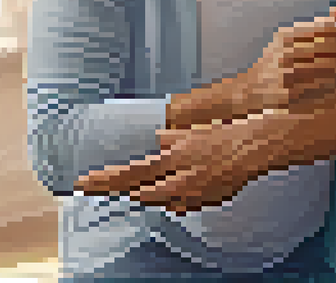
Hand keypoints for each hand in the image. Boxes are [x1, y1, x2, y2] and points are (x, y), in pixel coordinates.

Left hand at [80, 114, 278, 213]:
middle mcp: (178, 181)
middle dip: (126, 188)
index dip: (103, 181)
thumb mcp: (190, 130)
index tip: (82, 184)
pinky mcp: (205, 202)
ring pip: (161, 200)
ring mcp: (192, 195)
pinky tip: (184, 187)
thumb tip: (159, 138)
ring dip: (153, 192)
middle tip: (106, 185)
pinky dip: (179, 197)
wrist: (254, 148)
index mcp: (170, 160)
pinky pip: (184, 204)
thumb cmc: (224, 135)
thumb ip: (172, 138)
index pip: (128, 174)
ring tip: (153, 182)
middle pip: (140, 193)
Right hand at [243, 7, 335, 112]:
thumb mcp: (291, 38)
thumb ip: (318, 25)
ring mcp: (283, 73)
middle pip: (324, 47)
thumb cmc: (277, 61)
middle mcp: (282, 52)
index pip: (321, 28)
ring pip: (322, 68)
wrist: (250, 88)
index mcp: (285, 36)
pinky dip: (330, 85)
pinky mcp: (285, 93)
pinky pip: (314, 87)